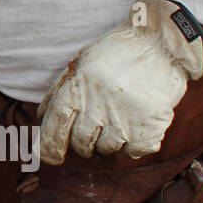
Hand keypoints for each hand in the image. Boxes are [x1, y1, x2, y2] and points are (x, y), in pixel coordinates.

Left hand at [38, 0, 202, 164]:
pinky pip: (133, 152)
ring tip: (117, 120)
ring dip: (108, 142)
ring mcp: (125, 118)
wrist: (162, 45)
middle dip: (82, 143)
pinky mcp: (150, 127)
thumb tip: (41, 117)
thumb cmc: (117, 52)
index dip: (49, 145)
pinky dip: (132, 145)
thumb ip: (58, 89)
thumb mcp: (82, 62)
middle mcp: (99, 105)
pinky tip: (135, 125)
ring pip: (106, 149)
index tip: (50, 157)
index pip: (56, 124)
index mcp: (79, 87)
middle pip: (80, 142)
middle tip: (93, 129)